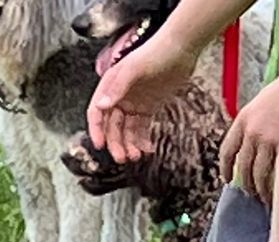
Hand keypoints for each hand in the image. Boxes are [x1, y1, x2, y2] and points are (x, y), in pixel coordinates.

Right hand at [86, 24, 203, 161]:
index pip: (97, 112)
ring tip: (136, 156)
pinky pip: (142, 129)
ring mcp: (134, 104)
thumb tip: (102, 106)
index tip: (100, 145)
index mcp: (111, 86)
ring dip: (129, 145)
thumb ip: (117, 87)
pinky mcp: (148, 108)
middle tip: (122, 157)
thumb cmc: (157, 51)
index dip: (96, 129)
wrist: (181, 47)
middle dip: (115, 143)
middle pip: (112, 127)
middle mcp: (120, 97)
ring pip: (126, 131)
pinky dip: (143, 141)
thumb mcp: (134, 68)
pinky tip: (147, 149)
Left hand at [219, 75, 278, 203]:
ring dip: (260, 191)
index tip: (227, 179)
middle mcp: (252, 130)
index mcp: (244, 118)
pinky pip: (277, 174)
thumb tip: (252, 145)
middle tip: (252, 193)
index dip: (226, 168)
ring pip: (258, 176)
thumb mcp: (266, 99)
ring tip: (265, 199)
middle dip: (246, 184)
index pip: (228, 150)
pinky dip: (277, 187)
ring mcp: (269, 139)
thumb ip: (257, 121)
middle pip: (243, 168)